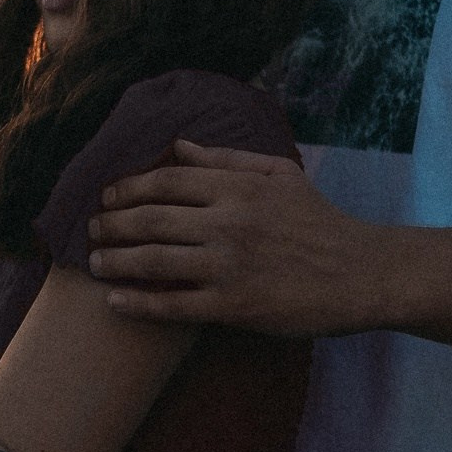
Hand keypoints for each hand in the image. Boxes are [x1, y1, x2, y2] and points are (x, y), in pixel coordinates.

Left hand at [86, 140, 383, 337]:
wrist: (360, 274)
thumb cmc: (320, 221)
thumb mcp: (280, 175)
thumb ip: (227, 159)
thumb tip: (178, 145)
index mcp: (238, 188)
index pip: (165, 181)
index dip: (128, 188)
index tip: (107, 198)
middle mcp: (228, 223)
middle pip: (150, 219)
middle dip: (112, 225)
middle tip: (90, 231)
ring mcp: (229, 266)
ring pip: (154, 261)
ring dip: (116, 261)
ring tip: (94, 263)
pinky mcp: (234, 306)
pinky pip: (173, 305)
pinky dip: (139, 303)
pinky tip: (115, 301)